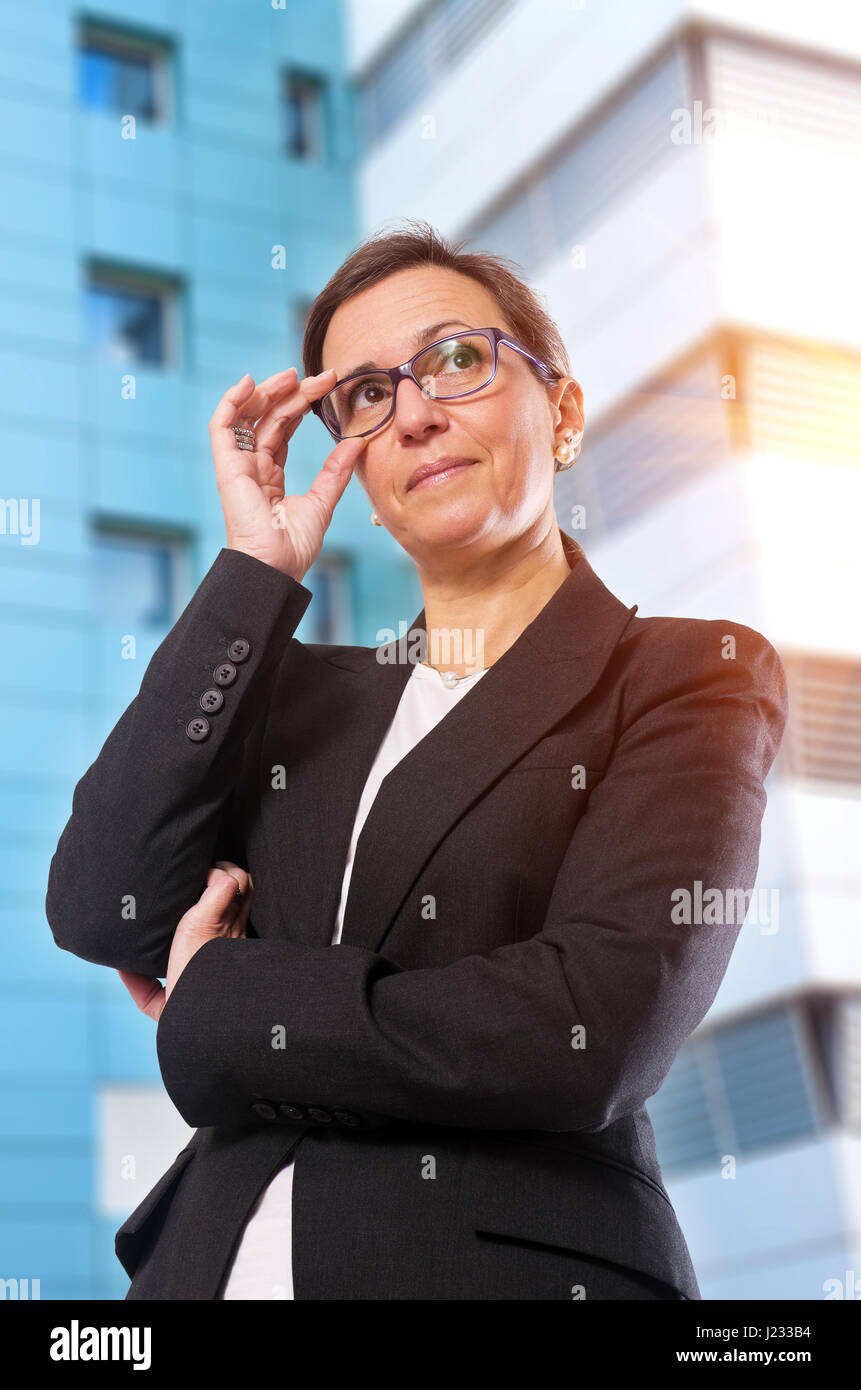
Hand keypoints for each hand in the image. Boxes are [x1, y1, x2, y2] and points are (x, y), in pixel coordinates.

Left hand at [117, 862, 253, 1022]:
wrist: (197, 1021)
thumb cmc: (185, 1016)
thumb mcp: (161, 1003)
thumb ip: (144, 988)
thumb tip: (121, 967)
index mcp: (222, 950)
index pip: (232, 912)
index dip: (225, 896)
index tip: (205, 891)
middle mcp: (228, 934)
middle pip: (240, 890)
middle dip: (227, 876)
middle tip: (205, 877)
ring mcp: (224, 924)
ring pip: (240, 880)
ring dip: (224, 871)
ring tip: (205, 873)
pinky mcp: (211, 919)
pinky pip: (228, 881)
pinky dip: (218, 874)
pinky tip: (204, 877)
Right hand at [209, 367, 367, 580]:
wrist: (275, 568)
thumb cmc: (294, 547)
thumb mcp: (322, 501)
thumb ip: (336, 471)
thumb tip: (357, 440)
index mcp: (270, 475)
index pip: (284, 429)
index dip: (302, 405)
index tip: (328, 386)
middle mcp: (252, 466)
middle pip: (268, 418)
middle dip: (292, 393)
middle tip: (320, 377)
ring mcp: (238, 466)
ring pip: (247, 416)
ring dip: (267, 391)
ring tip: (292, 375)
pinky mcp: (227, 467)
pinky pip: (222, 426)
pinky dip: (231, 402)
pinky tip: (250, 383)